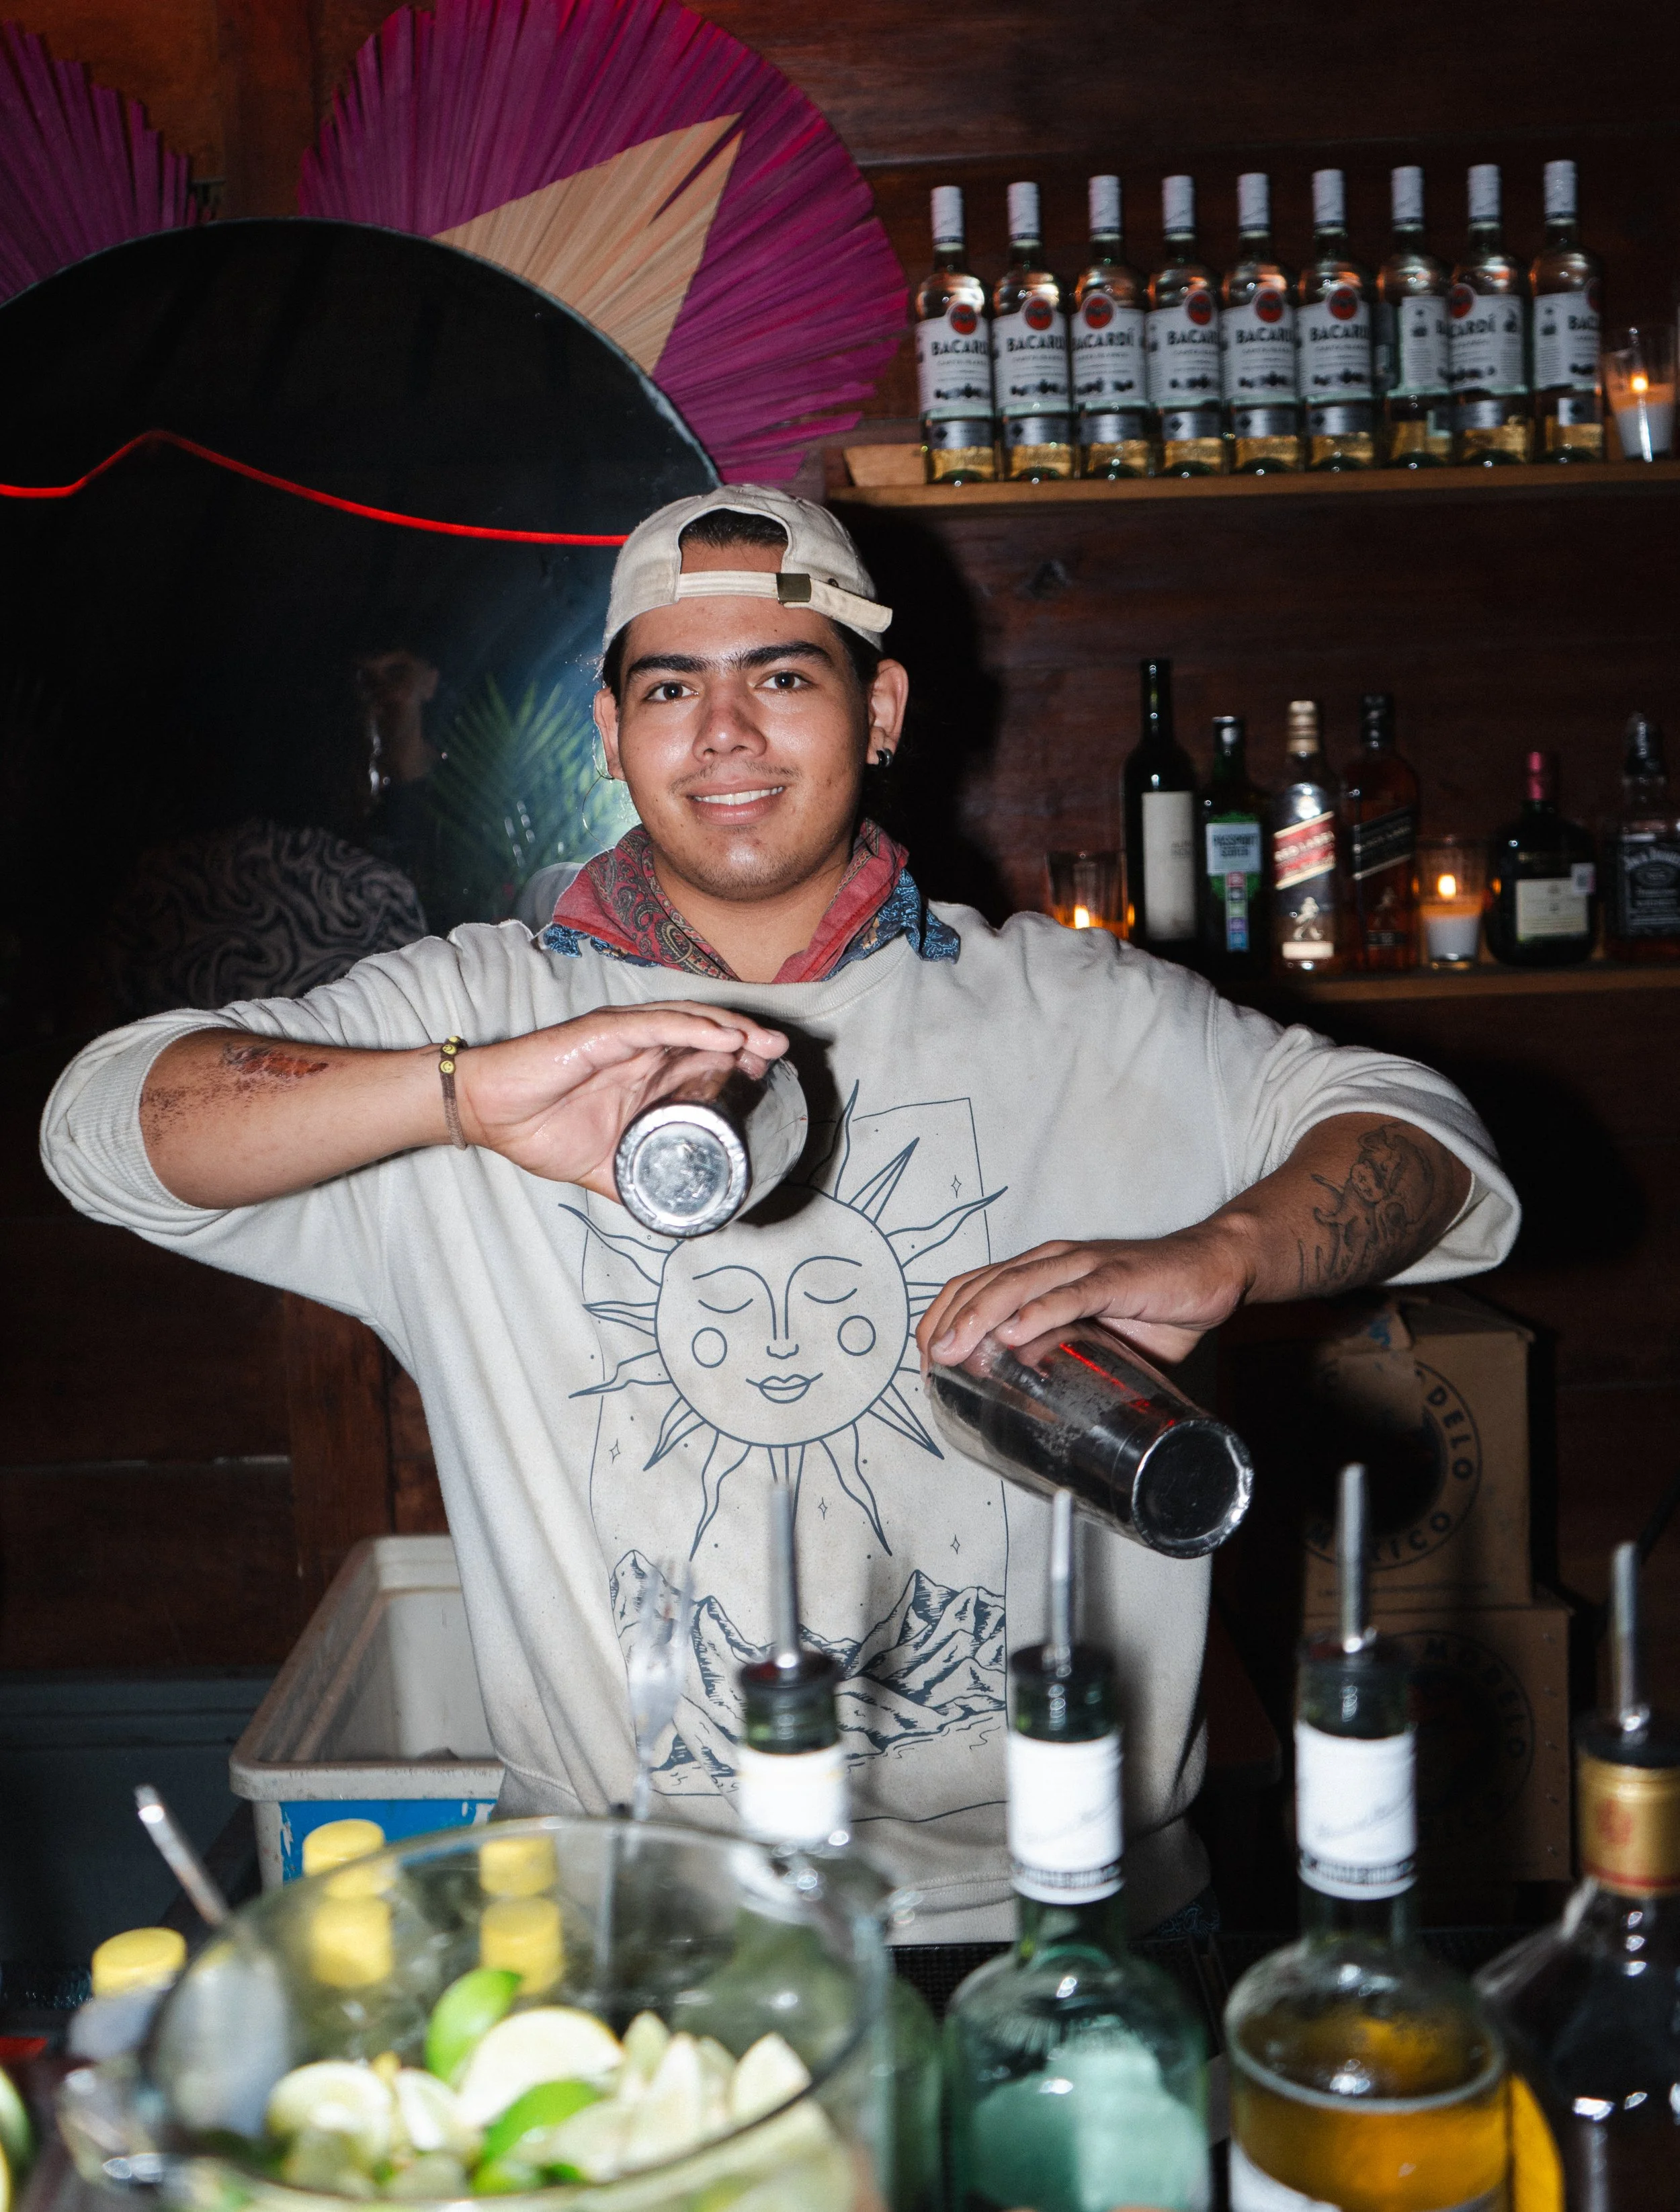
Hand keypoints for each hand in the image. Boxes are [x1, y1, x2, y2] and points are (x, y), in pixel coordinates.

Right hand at [455, 1003, 786, 1196]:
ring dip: (730, 1030)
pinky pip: (655, 1026)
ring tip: (763, 1043)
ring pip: (689, 1023)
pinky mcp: (602, 1033)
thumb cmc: (539, 1131)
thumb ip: (637, 1185)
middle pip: (705, 1036)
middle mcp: (639, 1049)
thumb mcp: (605, 1169)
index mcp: (643, 1075)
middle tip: (780, 1053)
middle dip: (747, 1042)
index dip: (739, 1064)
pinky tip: (723, 1037)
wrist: (490, 1115)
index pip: (702, 1060)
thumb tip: (676, 1217)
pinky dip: (692, 1028)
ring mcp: (623, 1038)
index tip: (771, 1079)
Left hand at [916, 1220, 1256, 1372]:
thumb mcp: (1094, 1334)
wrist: (1212, 1268)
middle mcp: (1052, 1261)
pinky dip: (1040, 1313)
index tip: (928, 1364)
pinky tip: (1017, 1334)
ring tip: (957, 1350)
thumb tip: (1021, 1391)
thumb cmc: (1152, 1302)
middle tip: (932, 1365)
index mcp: (1040, 1271)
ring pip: (1016, 1285)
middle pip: (982, 1284)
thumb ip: (1059, 1352)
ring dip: (981, 1318)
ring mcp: (1082, 1266)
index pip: (971, 1286)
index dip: (941, 1320)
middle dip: (949, 1324)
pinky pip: (1071, 1293)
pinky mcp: (1116, 1277)